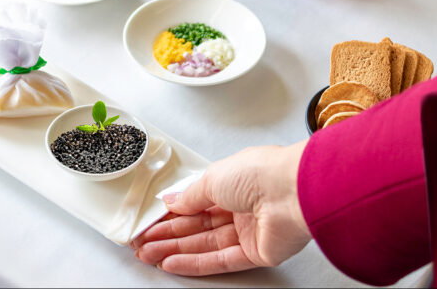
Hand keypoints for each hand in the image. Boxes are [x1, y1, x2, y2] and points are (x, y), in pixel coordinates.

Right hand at [131, 142, 310, 275]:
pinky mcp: (257, 253)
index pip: (195, 204)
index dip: (171, 215)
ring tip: (149, 255)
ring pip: (204, 245)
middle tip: (142, 243)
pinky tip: (173, 263)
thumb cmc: (261, 173)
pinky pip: (220, 260)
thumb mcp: (212, 178)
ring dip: (174, 250)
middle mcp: (241, 207)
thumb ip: (189, 196)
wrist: (294, 191)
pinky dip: (194, 263)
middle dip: (167, 236)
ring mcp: (249, 232)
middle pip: (197, 226)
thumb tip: (171, 201)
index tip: (149, 223)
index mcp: (233, 183)